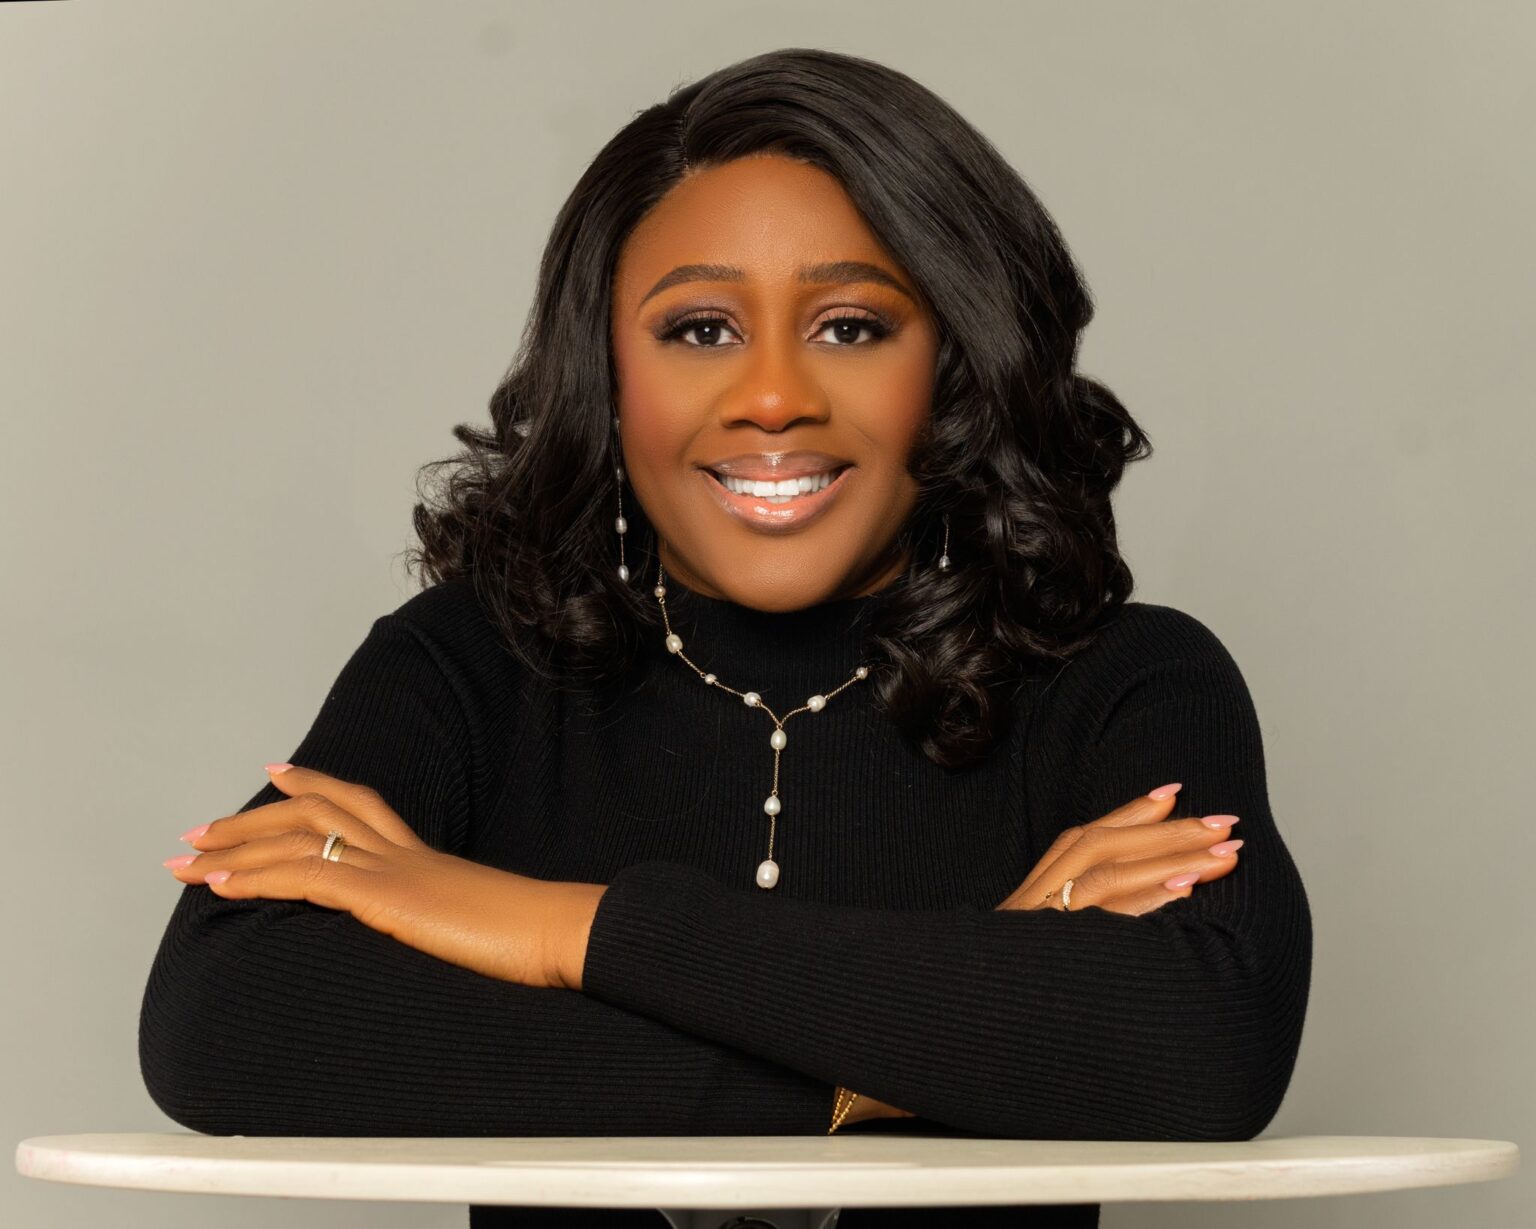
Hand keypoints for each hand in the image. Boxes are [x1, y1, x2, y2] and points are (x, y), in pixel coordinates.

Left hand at [163, 763, 596, 989]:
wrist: (563, 932)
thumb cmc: (537, 938)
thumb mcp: (485, 925)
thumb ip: (454, 919)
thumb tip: (450, 933)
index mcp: (426, 857)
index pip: (362, 805)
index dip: (315, 786)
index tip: (279, 774)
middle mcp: (404, 852)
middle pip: (317, 811)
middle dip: (252, 819)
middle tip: (202, 829)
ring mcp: (395, 870)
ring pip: (299, 838)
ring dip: (235, 846)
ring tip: (187, 856)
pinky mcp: (388, 897)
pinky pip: (307, 878)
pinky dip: (256, 879)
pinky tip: (220, 886)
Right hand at [838, 786, 1241, 1124]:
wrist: (924, 1040)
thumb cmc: (987, 1011)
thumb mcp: (1027, 961)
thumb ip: (1067, 934)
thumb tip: (1125, 922)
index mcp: (1028, 903)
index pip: (1080, 840)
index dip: (1128, 813)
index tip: (1174, 792)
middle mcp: (1028, 907)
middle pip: (1100, 847)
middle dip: (1170, 831)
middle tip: (1226, 821)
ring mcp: (1032, 929)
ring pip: (1104, 874)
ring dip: (1171, 858)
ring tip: (1223, 852)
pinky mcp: (1038, 955)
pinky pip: (1098, 921)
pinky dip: (1146, 902)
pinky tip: (1186, 891)